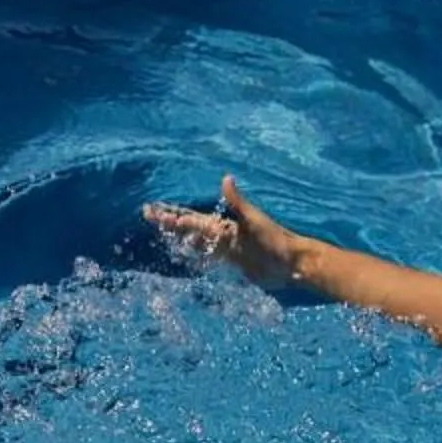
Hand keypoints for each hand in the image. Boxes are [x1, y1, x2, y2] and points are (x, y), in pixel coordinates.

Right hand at [144, 173, 301, 288]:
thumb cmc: (275, 240)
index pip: (191, 219)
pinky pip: (211, 257)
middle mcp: (223, 235)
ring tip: (166, 231)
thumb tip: (225, 178)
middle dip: (170, 222)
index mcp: (224, 225)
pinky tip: (191, 251)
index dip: (172, 216)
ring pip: (199, 241)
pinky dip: (199, 253)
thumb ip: (237, 201)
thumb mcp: (254, 219)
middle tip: (150, 216)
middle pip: (191, 228)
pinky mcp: (236, 264)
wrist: (291, 263)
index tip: (152, 211)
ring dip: (182, 235)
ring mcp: (228, 250)